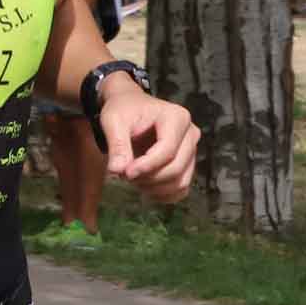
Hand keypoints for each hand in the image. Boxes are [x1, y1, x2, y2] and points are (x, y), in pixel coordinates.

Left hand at [97, 85, 198, 205]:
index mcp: (177, 117)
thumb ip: (117, 145)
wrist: (130, 109)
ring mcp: (191, 151)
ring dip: (154, 188)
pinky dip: (163, 195)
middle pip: (176, 168)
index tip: (125, 173)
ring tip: (133, 179)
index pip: (167, 151)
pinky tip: (145, 188)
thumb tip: (117, 170)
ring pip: (180, 182)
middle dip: (149, 178)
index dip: (146, 166)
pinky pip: (181, 189)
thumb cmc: (124, 111)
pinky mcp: (187, 165)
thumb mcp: (114, 121)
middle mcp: (190, 134)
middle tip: (126, 176)